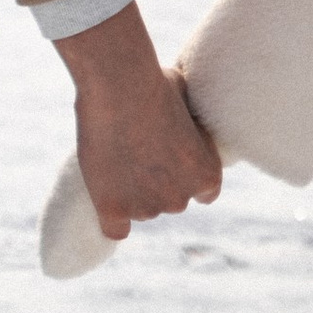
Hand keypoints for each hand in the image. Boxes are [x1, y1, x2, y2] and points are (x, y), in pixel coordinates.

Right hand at [57, 0, 221, 238]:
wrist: (120, 85)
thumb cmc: (154, 82)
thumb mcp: (185, 101)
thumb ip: (187, 122)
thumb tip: (184, 114)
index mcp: (206, 175)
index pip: (204, 192)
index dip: (186, 175)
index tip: (172, 160)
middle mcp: (180, 199)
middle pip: (169, 201)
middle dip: (156, 182)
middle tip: (138, 150)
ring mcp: (145, 208)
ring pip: (139, 210)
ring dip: (130, 192)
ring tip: (116, 154)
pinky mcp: (113, 209)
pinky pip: (114, 230)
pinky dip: (110, 218)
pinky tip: (105, 199)